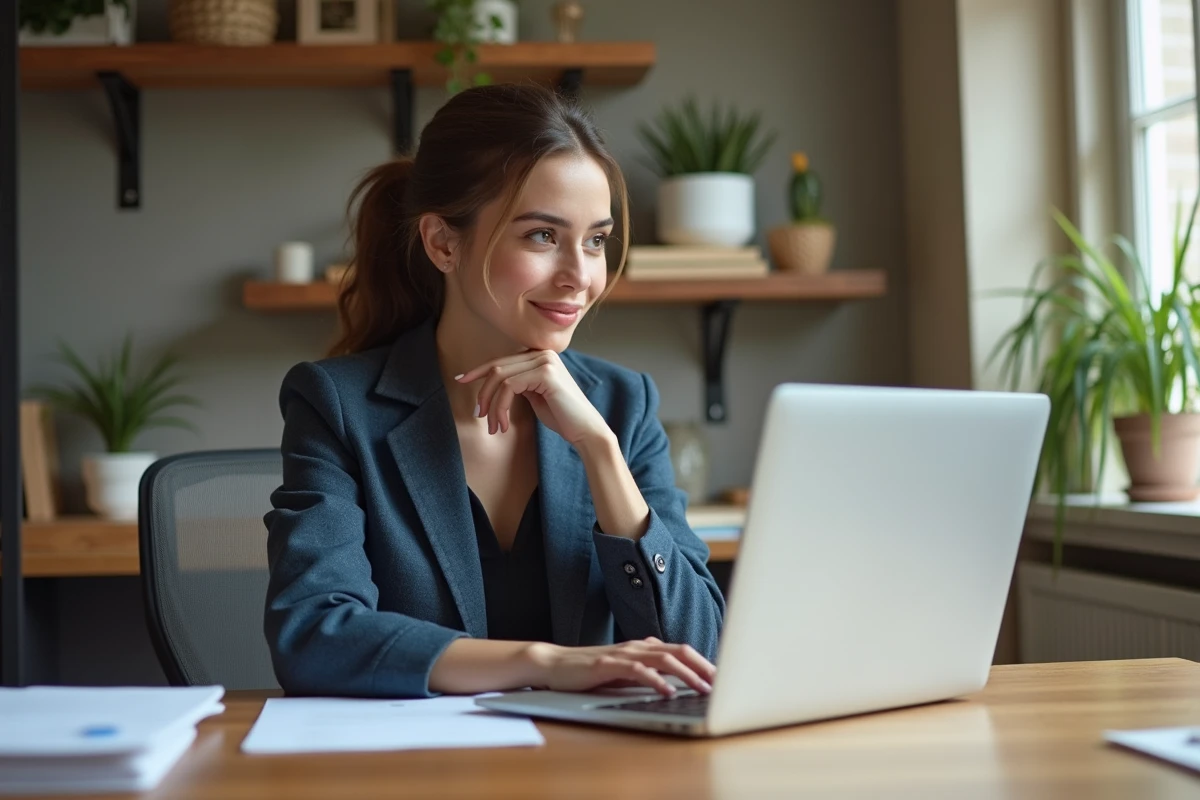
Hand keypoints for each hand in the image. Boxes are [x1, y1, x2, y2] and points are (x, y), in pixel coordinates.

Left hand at [456, 350, 609, 444]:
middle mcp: (542, 353)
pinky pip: (509, 387)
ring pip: (500, 378)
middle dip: (483, 393)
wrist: (585, 430)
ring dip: (492, 405)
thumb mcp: (534, 395)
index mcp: (539, 356)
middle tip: (479, 415)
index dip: (479, 370)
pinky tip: (505, 424)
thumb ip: (518, 383)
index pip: (502, 360)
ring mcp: (545, 361)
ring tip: (494, 426)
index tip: (461, 380)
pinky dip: (501, 407)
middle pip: (497, 367)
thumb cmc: (561, 416)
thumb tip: (492, 384)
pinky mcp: (545, 373)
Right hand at [525, 637, 715, 695]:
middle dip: (704, 666)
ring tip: (703, 688)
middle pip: (680, 650)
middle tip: (723, 682)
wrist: (555, 665)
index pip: (681, 650)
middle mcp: (637, 646)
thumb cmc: (591, 671)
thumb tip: (676, 685)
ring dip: (687, 674)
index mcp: (644, 647)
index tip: (723, 678)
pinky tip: (668, 691)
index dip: (704, 663)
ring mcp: (623, 653)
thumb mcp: (624, 672)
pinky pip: (638, 671)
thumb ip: (647, 673)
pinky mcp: (608, 665)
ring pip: (664, 658)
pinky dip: (656, 680)